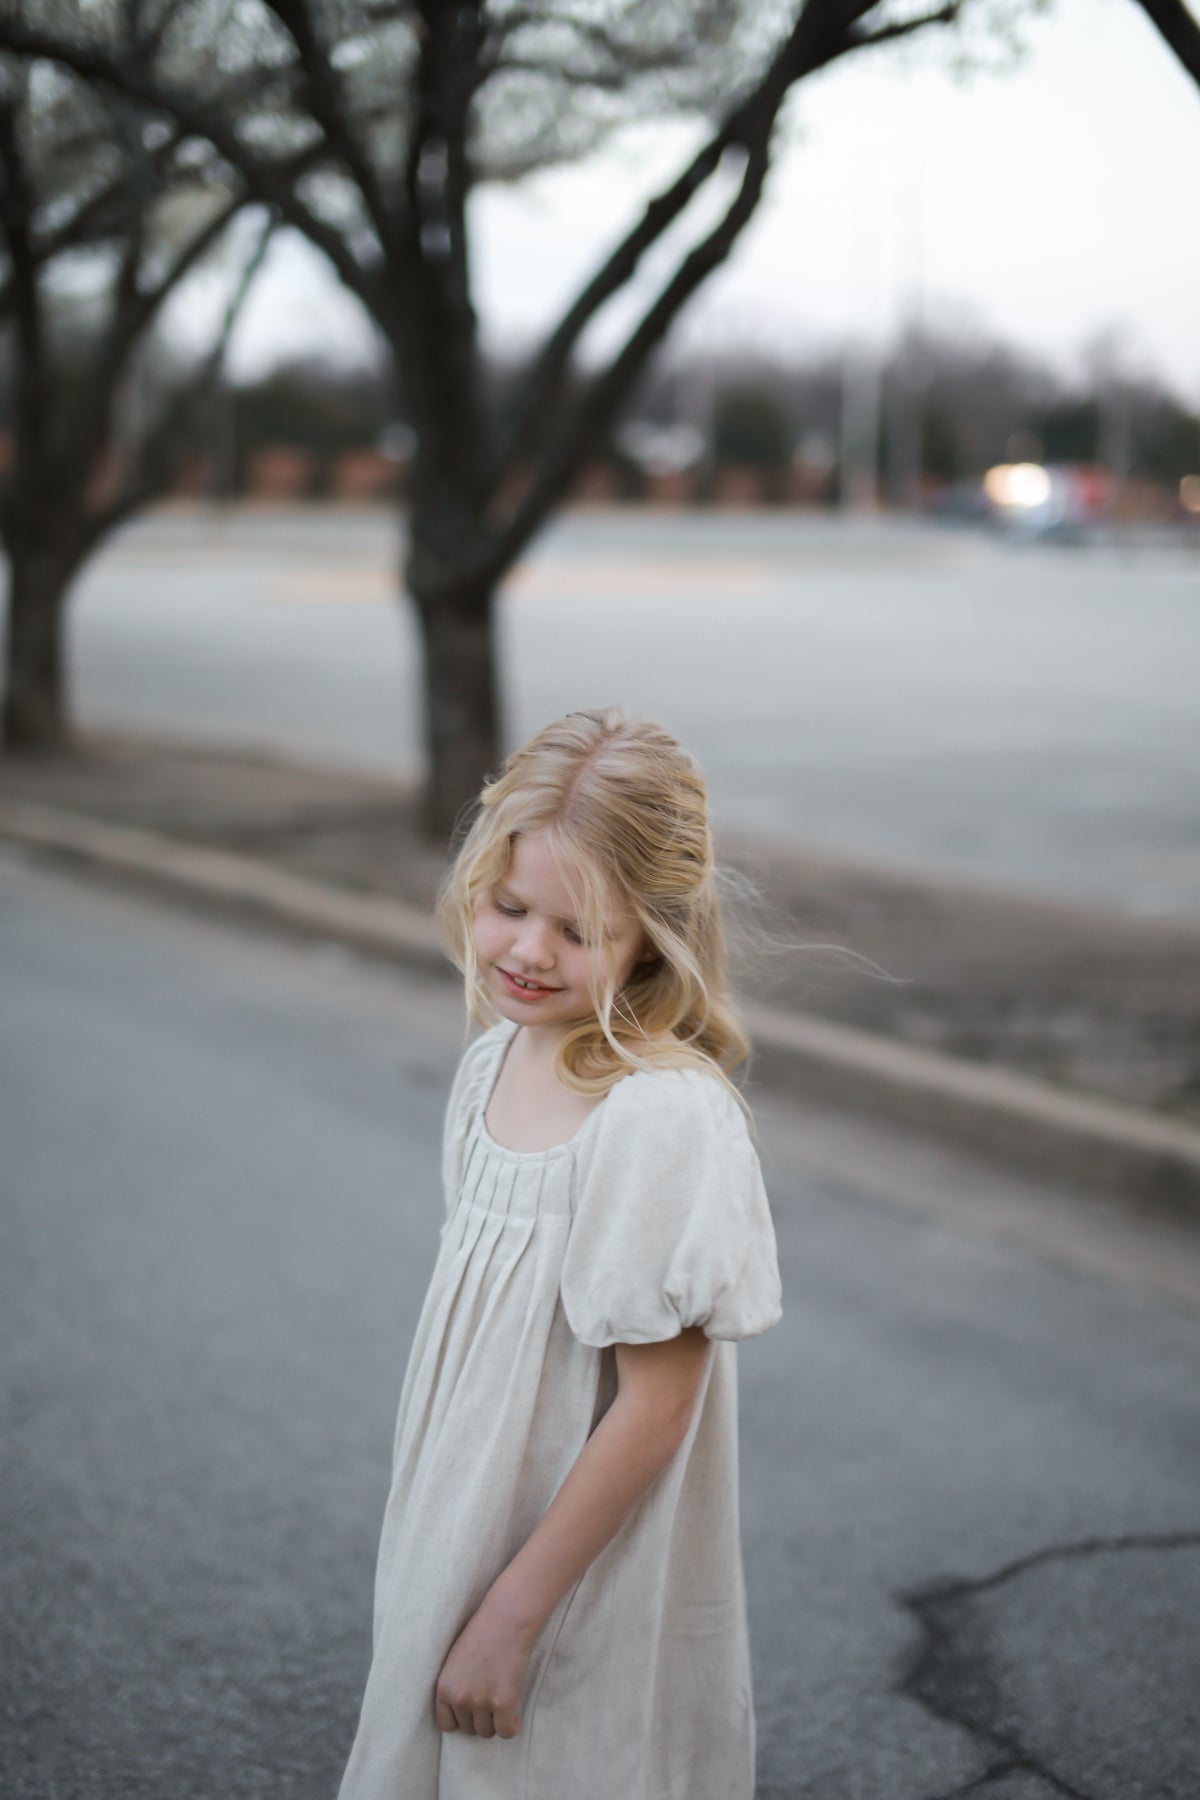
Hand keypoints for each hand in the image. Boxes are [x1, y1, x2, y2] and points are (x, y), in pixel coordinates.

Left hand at [434, 1591, 536, 1739]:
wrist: (507, 1618)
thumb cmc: (484, 1632)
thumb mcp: (456, 1659)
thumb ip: (456, 1685)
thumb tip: (464, 1710)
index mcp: (444, 1687)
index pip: (446, 1724)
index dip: (461, 1721)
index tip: (473, 1714)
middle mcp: (459, 1698)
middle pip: (469, 1729)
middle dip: (481, 1719)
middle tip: (493, 1702)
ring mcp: (480, 1702)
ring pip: (487, 1732)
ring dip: (496, 1722)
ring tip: (504, 1705)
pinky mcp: (503, 1703)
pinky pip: (506, 1732)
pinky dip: (512, 1728)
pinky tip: (515, 1717)